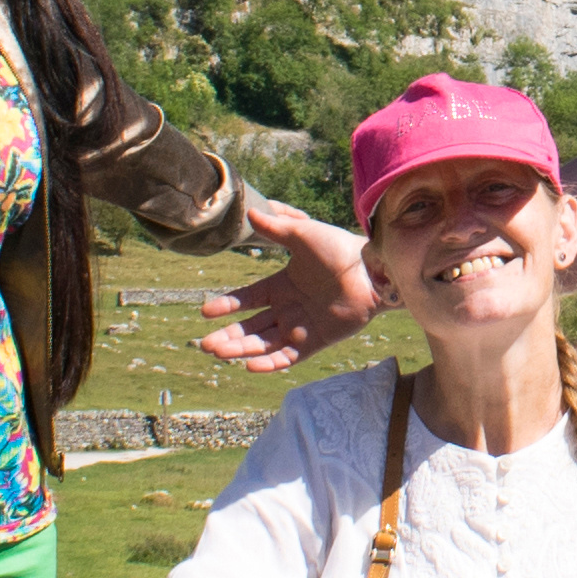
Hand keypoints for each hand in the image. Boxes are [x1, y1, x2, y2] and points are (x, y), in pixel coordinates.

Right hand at [203, 208, 378, 372]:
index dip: (227, 306)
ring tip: (218, 353)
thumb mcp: (302, 234)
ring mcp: (300, 327)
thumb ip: (276, 227)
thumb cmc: (339, 248)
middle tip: (204, 345)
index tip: (205, 312)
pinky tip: (249, 366)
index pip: (248, 299)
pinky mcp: (316, 341)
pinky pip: (289, 357)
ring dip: (241, 349)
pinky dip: (270, 363)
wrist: (371, 269)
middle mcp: (288, 309)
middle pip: (251, 327)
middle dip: (228, 336)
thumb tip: (250, 211)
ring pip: (264, 343)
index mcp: (281, 285)